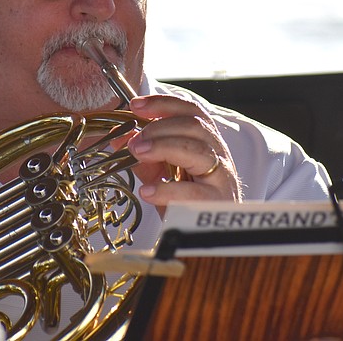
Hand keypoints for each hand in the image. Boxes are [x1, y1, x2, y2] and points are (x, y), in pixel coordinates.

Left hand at [127, 94, 242, 214]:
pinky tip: (148, 192)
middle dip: (159, 127)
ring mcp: (220, 179)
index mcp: (206, 144)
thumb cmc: (190, 205)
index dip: (164, 104)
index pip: (191, 112)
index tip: (136, 105)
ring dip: (163, 147)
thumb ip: (145, 159)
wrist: (210, 238)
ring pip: (198, 150)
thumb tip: (121, 139)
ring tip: (138, 155)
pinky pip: (193, 192)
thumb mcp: (164, 177)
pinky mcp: (216, 204)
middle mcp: (217, 156)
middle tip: (134, 141)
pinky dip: (167, 189)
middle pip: (195, 126)